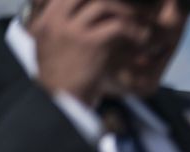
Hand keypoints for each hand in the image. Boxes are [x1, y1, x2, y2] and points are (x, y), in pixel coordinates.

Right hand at [28, 0, 147, 106]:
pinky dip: (133, 31)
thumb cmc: (60, 82)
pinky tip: (143, 39)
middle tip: (132, 10)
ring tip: (142, 24)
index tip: (112, 5)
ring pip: (103, 6)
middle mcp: (56, 20)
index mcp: (46, 21)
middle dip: (113, 2)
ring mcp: (72, 30)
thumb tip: (80, 22)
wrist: (59, 103)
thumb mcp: (51, 50)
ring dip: (126, 13)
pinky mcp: (90, 43)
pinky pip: (117, 27)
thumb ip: (61, 32)